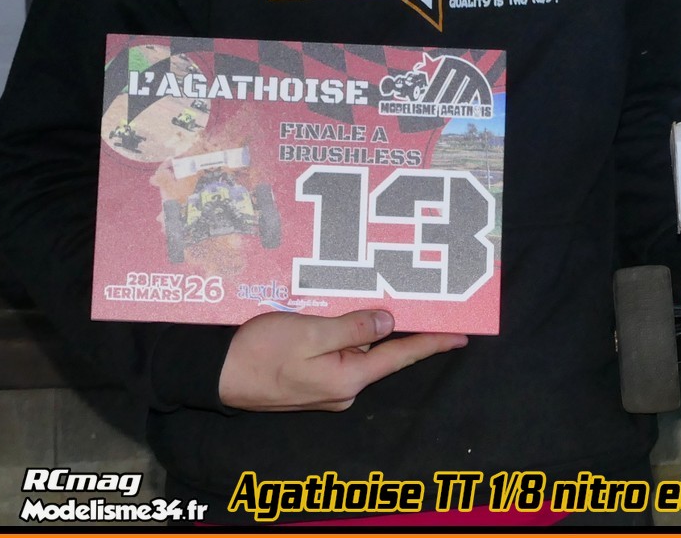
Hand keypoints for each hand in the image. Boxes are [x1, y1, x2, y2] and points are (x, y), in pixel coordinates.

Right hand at [218, 309, 466, 411]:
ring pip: (358, 348)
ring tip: (375, 292)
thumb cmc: (259, 353)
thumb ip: (351, 328)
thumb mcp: (308, 333)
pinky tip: (342, 311)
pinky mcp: (312, 379)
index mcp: (348, 378)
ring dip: (365, 325)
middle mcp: (344, 387)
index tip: (463, 336)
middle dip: (397, 325)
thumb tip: (389, 321)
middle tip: (419, 295)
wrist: (217, 374)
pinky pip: (339, 351)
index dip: (433, 343)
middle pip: (382, 351)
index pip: (401, 357)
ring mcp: (328, 386)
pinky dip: (345, 332)